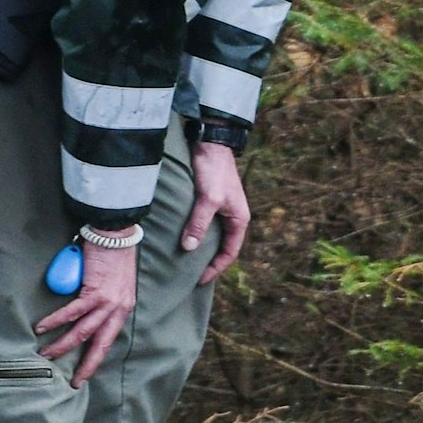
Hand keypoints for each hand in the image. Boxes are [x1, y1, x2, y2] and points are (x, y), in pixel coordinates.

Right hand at [36, 237, 138, 387]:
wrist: (115, 233)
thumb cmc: (110, 255)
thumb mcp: (112, 283)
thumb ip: (99, 299)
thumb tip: (80, 311)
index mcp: (123, 308)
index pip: (109, 338)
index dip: (97, 357)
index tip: (85, 372)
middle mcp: (119, 308)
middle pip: (100, 344)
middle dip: (86, 365)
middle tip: (73, 382)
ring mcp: (108, 302)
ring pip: (83, 332)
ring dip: (62, 346)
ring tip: (46, 355)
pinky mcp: (95, 291)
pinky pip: (72, 312)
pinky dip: (55, 322)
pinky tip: (42, 329)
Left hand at [182, 139, 249, 285]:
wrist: (211, 142)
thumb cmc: (214, 170)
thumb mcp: (208, 199)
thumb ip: (199, 223)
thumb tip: (189, 248)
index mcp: (239, 219)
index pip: (230, 253)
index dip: (216, 269)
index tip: (199, 280)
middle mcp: (233, 216)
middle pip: (223, 247)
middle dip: (210, 262)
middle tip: (191, 275)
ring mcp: (222, 209)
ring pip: (213, 236)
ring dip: (202, 249)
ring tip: (186, 261)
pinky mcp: (211, 201)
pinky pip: (205, 225)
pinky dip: (196, 235)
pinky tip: (183, 238)